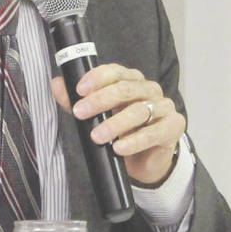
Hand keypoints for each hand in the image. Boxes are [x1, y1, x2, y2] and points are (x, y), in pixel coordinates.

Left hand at [51, 63, 184, 186]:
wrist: (146, 159)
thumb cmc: (123, 132)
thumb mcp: (96, 116)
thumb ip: (76, 100)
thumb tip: (57, 84)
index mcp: (132, 81)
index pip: (115, 72)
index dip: (97, 78)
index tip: (79, 90)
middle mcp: (149, 90)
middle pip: (126, 89)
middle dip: (100, 101)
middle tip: (81, 113)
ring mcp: (164, 107)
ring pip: (139, 111)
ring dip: (115, 124)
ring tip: (97, 137)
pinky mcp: (173, 126)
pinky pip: (153, 132)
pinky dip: (134, 141)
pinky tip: (119, 148)